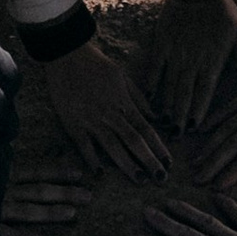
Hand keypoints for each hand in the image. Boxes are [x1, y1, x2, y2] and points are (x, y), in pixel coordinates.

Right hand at [2, 161, 95, 235]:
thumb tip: (11, 141)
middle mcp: (2, 192)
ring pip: (26, 211)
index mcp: (1, 176)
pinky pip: (3, 234)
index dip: (57, 173)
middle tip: (88, 196)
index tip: (79, 174)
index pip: (35, 173)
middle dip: (64, 193)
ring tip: (72, 214)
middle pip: (38, 192)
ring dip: (49, 212)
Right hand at [39, 31, 170, 177]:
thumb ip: (138, 98)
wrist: (67, 55)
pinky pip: (84, 145)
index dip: (159, 147)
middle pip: (134, 140)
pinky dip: (91, 159)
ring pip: (113, 146)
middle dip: (149, 160)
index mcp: (124, 103)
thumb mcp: (122, 76)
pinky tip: (99, 173)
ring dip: (127, 165)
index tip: (169, 163)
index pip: (146, 128)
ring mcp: (92, 120)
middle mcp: (111, 113)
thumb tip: (154, 116)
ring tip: (140, 180)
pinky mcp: (73, 123)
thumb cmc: (96, 65)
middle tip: (161, 178)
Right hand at [145, 0, 236, 132]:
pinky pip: (156, 67)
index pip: (205, 92)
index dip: (199, 111)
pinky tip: (148, 97)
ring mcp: (175, 53)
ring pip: (170, 85)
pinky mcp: (162, 43)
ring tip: (164, 123)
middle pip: (186, 94)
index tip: (193, 128)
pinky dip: (152, 83)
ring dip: (168, 105)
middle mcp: (193, 61)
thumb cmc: (222, 10)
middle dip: (181, 116)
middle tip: (176, 135)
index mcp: (212, 61)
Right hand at [191, 51, 236, 187]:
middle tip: (195, 179)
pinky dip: (213, 120)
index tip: (215, 187)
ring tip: (194, 161)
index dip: (231, 174)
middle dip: (212, 165)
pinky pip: (226, 110)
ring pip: (224, 132)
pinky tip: (200, 129)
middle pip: (230, 149)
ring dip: (208, 148)